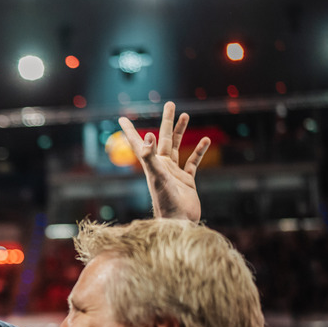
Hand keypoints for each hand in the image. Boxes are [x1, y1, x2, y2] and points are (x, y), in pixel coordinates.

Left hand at [119, 101, 208, 221]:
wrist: (179, 223)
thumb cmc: (165, 202)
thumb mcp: (157, 177)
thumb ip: (150, 157)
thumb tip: (147, 136)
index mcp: (151, 164)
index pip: (138, 142)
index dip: (130, 130)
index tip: (122, 117)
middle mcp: (161, 166)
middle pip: (163, 138)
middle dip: (166, 121)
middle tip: (170, 103)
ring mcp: (174, 173)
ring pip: (178, 147)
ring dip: (181, 131)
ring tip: (186, 114)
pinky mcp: (187, 180)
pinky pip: (193, 161)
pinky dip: (199, 151)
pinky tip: (205, 140)